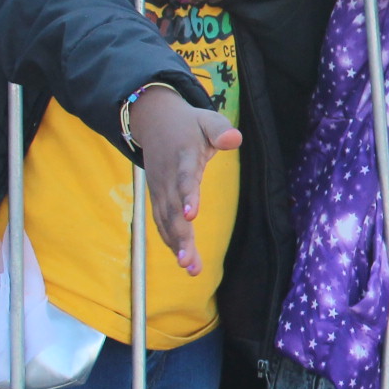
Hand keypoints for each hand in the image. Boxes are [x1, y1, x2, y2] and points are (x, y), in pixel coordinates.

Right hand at [128, 85, 240, 273]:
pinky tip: (186, 261)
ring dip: (177, 245)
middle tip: (188, 261)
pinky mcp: (158, 197)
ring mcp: (160, 188)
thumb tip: (235, 139)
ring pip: (166, 220)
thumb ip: (221, 130)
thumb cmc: (189, 124)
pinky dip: (172, 241)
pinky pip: (162, 222)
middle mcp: (168, 176)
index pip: (185, 177)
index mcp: (183, 156)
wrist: (153, 120)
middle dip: (180, 235)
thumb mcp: (207, 120)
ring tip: (191, 268)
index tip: (192, 214)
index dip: (188, 195)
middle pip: (173, 209)